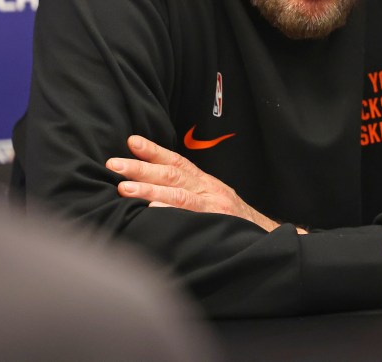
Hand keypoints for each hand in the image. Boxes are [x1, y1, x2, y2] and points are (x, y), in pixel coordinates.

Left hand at [106, 135, 281, 231]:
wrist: (267, 238)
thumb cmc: (234, 223)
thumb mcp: (214, 201)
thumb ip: (189, 194)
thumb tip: (154, 192)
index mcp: (206, 183)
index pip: (178, 162)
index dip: (154, 151)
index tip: (132, 141)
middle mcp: (209, 190)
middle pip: (173, 174)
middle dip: (141, 168)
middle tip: (114, 164)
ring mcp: (213, 206)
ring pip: (178, 194)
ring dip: (149, 189)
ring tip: (124, 188)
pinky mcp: (216, 223)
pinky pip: (190, 215)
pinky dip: (170, 211)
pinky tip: (151, 209)